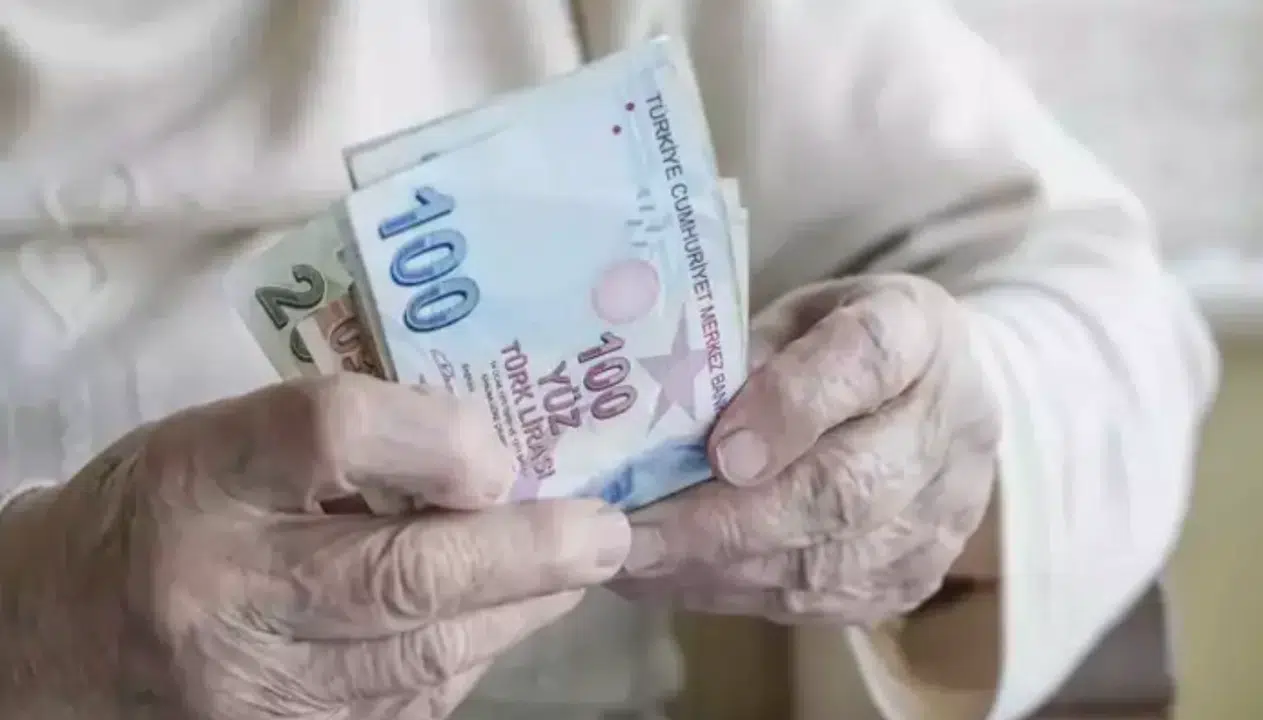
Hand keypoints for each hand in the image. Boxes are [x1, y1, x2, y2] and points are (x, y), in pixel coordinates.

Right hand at [0, 374, 630, 719]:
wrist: (65, 638)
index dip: (435, 439)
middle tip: (607, 532)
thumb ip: (355, 433)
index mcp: (207, 474)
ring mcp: (256, 687)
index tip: (498, 451)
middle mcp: (226, 588)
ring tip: (576, 567)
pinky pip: (411, 703)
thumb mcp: (235, 434)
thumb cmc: (171, 508)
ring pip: (424, 655)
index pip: (329, 433)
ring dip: (521, 609)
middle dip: (528, 555)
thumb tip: (491, 462)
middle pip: (401, 572)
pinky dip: (473, 657)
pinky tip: (501, 618)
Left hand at [612, 275, 1000, 624]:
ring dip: (718, 569)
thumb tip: (659, 428)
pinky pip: (819, 600)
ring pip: (827, 561)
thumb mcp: (791, 316)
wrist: (938, 398)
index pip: (867, 360)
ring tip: (632, 565)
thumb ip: (744, 357)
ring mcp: (940, 515)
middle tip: (632, 537)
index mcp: (916, 331)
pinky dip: (735, 593)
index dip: (793, 407)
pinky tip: (671, 580)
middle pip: (845, 488)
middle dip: (726, 522)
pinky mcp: (914, 578)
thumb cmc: (837, 345)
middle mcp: (946, 426)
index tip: (719, 449)